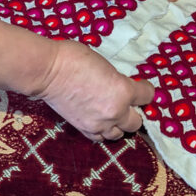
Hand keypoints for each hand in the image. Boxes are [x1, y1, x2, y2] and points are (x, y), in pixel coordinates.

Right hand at [35, 40, 154, 140]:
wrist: (48, 72)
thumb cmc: (74, 58)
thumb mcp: (105, 64)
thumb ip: (117, 79)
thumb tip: (120, 86)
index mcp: (124, 91)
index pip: (147, 96)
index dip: (146, 90)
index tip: (141, 86)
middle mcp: (115, 111)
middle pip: (136, 121)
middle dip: (134, 111)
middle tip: (127, 103)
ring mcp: (99, 123)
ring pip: (119, 134)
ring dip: (119, 124)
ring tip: (113, 113)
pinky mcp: (84, 128)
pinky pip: (100, 137)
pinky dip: (103, 131)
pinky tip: (101, 121)